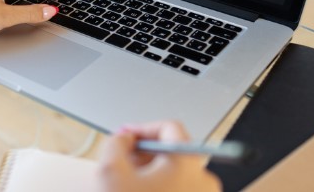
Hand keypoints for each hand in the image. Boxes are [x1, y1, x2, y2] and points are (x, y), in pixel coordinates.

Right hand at [97, 121, 220, 191]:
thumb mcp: (109, 172)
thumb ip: (115, 143)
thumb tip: (123, 137)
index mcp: (187, 163)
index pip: (169, 128)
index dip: (142, 128)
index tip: (125, 136)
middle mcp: (203, 179)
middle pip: (173, 150)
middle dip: (144, 152)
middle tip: (122, 161)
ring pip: (176, 171)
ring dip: (150, 171)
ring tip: (128, 182)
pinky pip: (181, 187)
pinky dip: (160, 185)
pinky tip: (139, 191)